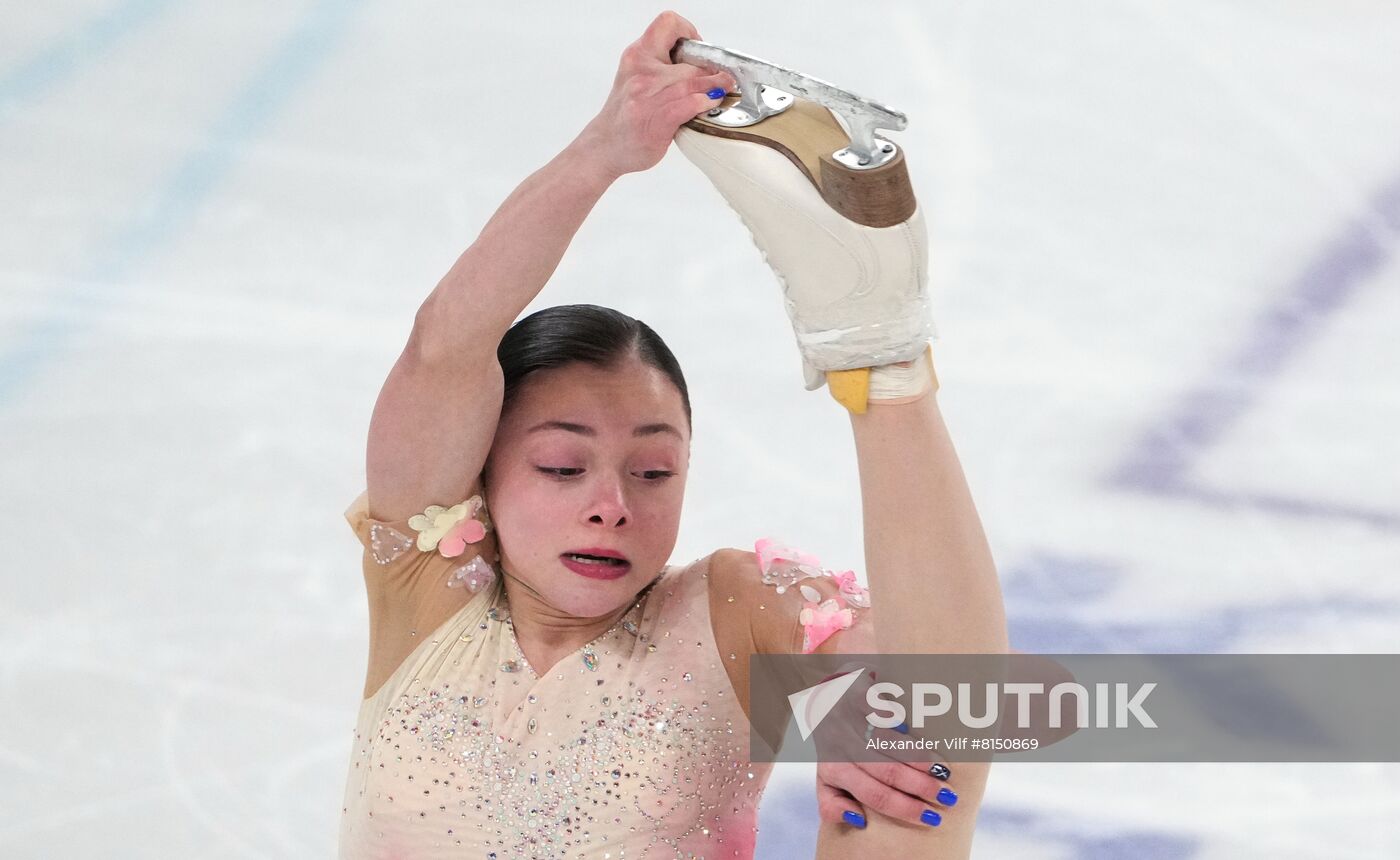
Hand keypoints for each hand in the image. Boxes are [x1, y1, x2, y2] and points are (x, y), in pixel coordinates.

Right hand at [574, 11, 733, 178]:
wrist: (606, 146)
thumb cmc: (625, 114)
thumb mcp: (636, 77)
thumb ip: (662, 66)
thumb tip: (700, 64)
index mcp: (637, 55)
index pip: (667, 24)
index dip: (688, 33)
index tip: (696, 51)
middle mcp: (640, 71)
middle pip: (688, 59)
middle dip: (711, 67)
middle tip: (721, 76)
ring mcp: (647, 96)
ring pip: (693, 80)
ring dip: (715, 84)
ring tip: (725, 87)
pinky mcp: (656, 120)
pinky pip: (689, 104)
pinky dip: (706, 102)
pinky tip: (711, 104)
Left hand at [808, 665, 958, 829]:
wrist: (823, 699)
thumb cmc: (835, 747)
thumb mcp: (826, 779)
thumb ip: (833, 804)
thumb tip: (859, 821)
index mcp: (833, 771)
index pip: (874, 795)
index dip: (905, 808)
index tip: (932, 818)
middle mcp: (839, 745)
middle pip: (885, 771)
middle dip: (920, 786)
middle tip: (947, 796)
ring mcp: (847, 718)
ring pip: (886, 742)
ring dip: (917, 757)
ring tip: (942, 770)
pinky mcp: (855, 693)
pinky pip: (877, 707)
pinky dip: (896, 719)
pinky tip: (915, 728)